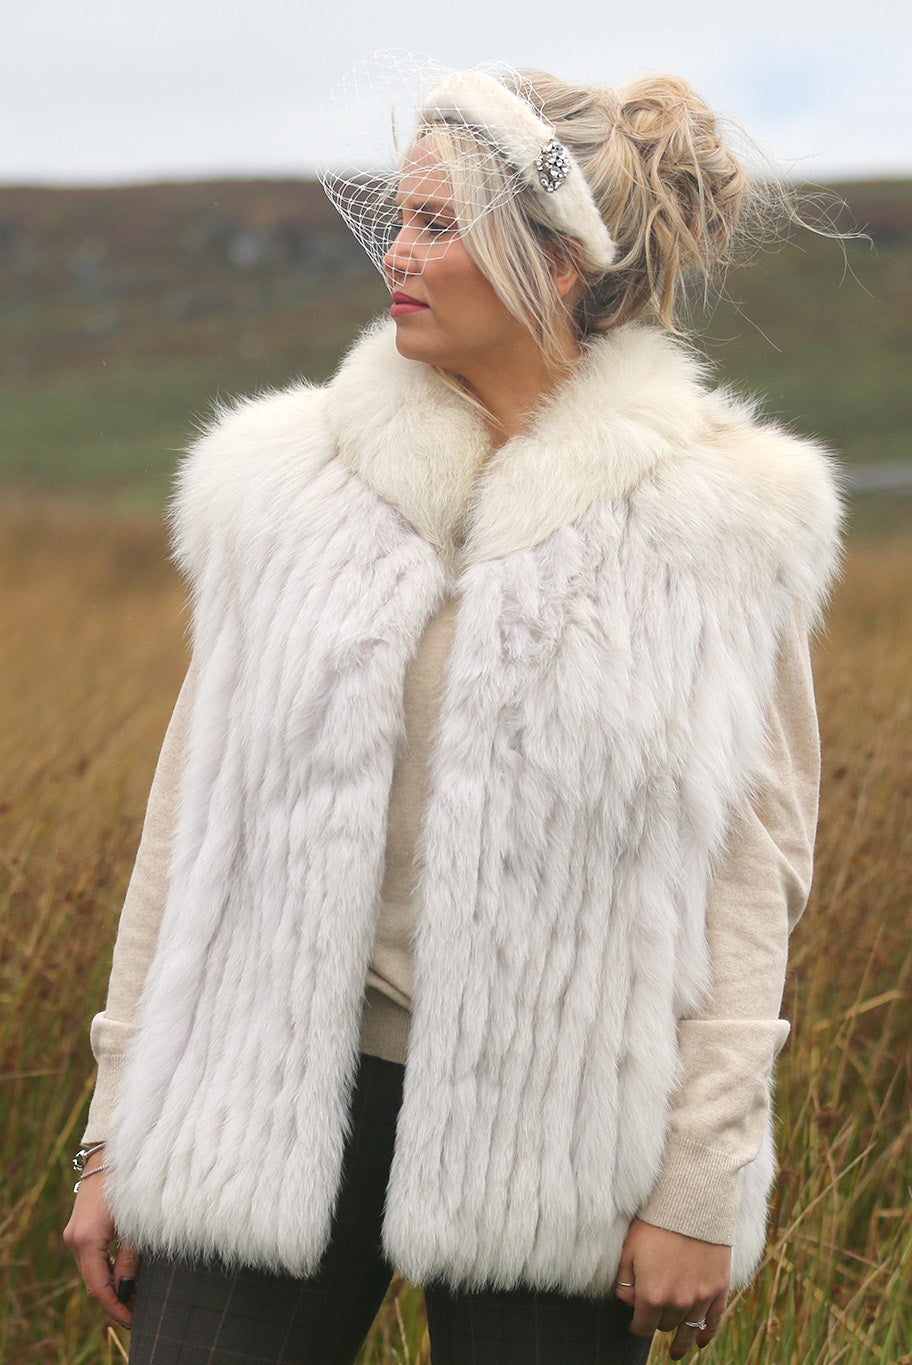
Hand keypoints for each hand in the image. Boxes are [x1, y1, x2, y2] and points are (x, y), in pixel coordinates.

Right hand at [63, 1160, 139, 1329]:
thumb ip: (131, 1259)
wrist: (111, 1149)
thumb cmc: (130, 1182)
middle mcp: (74, 1239)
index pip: (98, 1288)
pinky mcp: (80, 1226)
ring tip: (137, 1297)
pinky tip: (125, 1274)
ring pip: (91, 1269)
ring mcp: (74, 1232)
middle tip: (140, 1312)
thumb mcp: (136, 1223)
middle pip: (93, 1281)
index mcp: (87, 1240)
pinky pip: (91, 1256)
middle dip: (115, 1299)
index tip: (134, 1321)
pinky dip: (106, 1268)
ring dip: (111, 1284)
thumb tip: (127, 1290)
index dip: (116, 1308)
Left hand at [614, 1216, 730, 1359]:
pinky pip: (714, 1321)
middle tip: (655, 1310)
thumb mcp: (629, 1249)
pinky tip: (701, 1343)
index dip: (637, 1326)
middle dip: (657, 1319)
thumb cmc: (655, 1222)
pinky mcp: (719, 1288)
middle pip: (665, 1325)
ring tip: (676, 1351)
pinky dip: (707, 1334)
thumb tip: (629, 1301)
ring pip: (688, 1329)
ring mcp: (701, 1297)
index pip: (642, 1327)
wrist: (690, 1201)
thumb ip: (625, 1281)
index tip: (636, 1324)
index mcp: (652, 1295)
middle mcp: (677, 1302)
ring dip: (680, 1337)